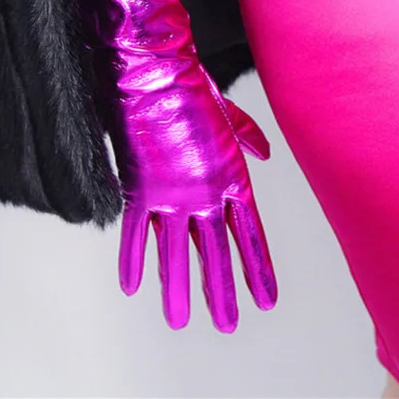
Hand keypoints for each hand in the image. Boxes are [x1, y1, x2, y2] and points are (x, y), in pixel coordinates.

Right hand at [114, 60, 277, 332]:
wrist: (156, 74)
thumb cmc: (196, 90)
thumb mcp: (230, 119)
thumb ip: (248, 140)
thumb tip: (265, 153)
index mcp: (233, 178)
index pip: (251, 236)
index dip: (258, 270)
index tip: (266, 300)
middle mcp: (206, 194)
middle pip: (216, 254)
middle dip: (222, 293)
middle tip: (228, 325)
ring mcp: (172, 194)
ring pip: (175, 255)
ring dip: (178, 291)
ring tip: (182, 323)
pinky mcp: (140, 188)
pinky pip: (135, 234)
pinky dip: (132, 261)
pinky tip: (134, 289)